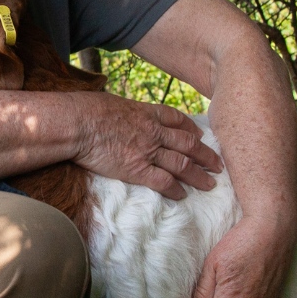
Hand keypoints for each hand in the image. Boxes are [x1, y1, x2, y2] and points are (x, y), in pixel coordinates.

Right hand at [75, 96, 223, 199]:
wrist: (78, 123)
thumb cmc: (87, 109)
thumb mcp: (111, 102)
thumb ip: (121, 111)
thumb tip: (114, 113)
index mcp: (147, 113)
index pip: (176, 120)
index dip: (191, 128)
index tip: (200, 135)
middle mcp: (154, 132)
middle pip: (188, 143)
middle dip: (206, 154)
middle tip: (218, 164)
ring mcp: (147, 151)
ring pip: (182, 164)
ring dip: (198, 175)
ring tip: (210, 184)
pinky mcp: (137, 170)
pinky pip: (163, 182)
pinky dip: (175, 189)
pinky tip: (183, 195)